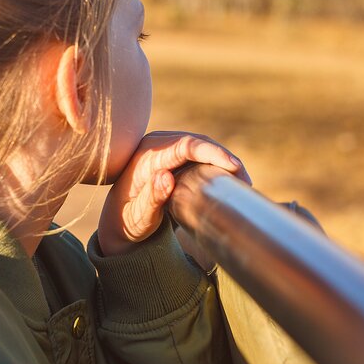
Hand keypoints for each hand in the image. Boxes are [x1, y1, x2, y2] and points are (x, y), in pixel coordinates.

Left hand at [97, 131, 249, 255]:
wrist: (117, 220)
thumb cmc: (127, 221)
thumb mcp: (137, 217)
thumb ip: (151, 199)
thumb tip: (167, 176)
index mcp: (146, 156)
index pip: (185, 146)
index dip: (212, 152)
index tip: (234, 166)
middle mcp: (156, 145)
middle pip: (198, 142)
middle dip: (225, 158)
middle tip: (246, 182)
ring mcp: (166, 147)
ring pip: (202, 145)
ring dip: (224, 161)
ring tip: (243, 183)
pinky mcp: (174, 155)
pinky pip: (200, 153)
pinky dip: (217, 164)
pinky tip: (231, 179)